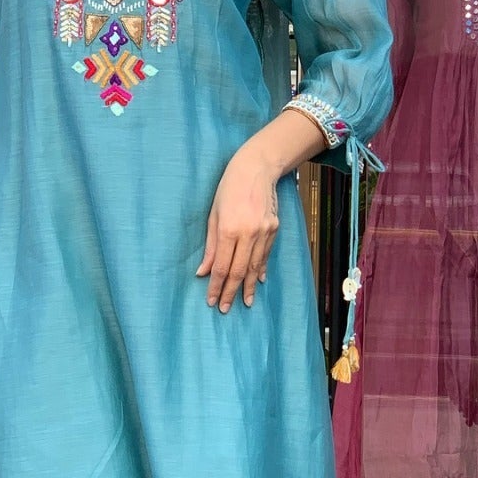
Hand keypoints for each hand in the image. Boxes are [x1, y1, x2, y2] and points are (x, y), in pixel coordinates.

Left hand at [197, 145, 279, 311]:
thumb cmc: (228, 190)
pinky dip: (260, 269)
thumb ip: (210, 246)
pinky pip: (265, 255)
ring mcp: (264, 231)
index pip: (220, 266)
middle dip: (230, 292)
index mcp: (228, 229)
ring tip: (245, 302)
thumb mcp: (213, 215)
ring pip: (254, 266)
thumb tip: (204, 272)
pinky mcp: (274, 228)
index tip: (212, 300)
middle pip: (238, 271)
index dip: (216, 286)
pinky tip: (257, 281)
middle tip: (226, 308)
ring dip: (247, 286)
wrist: (256, 169)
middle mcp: (248, 233)